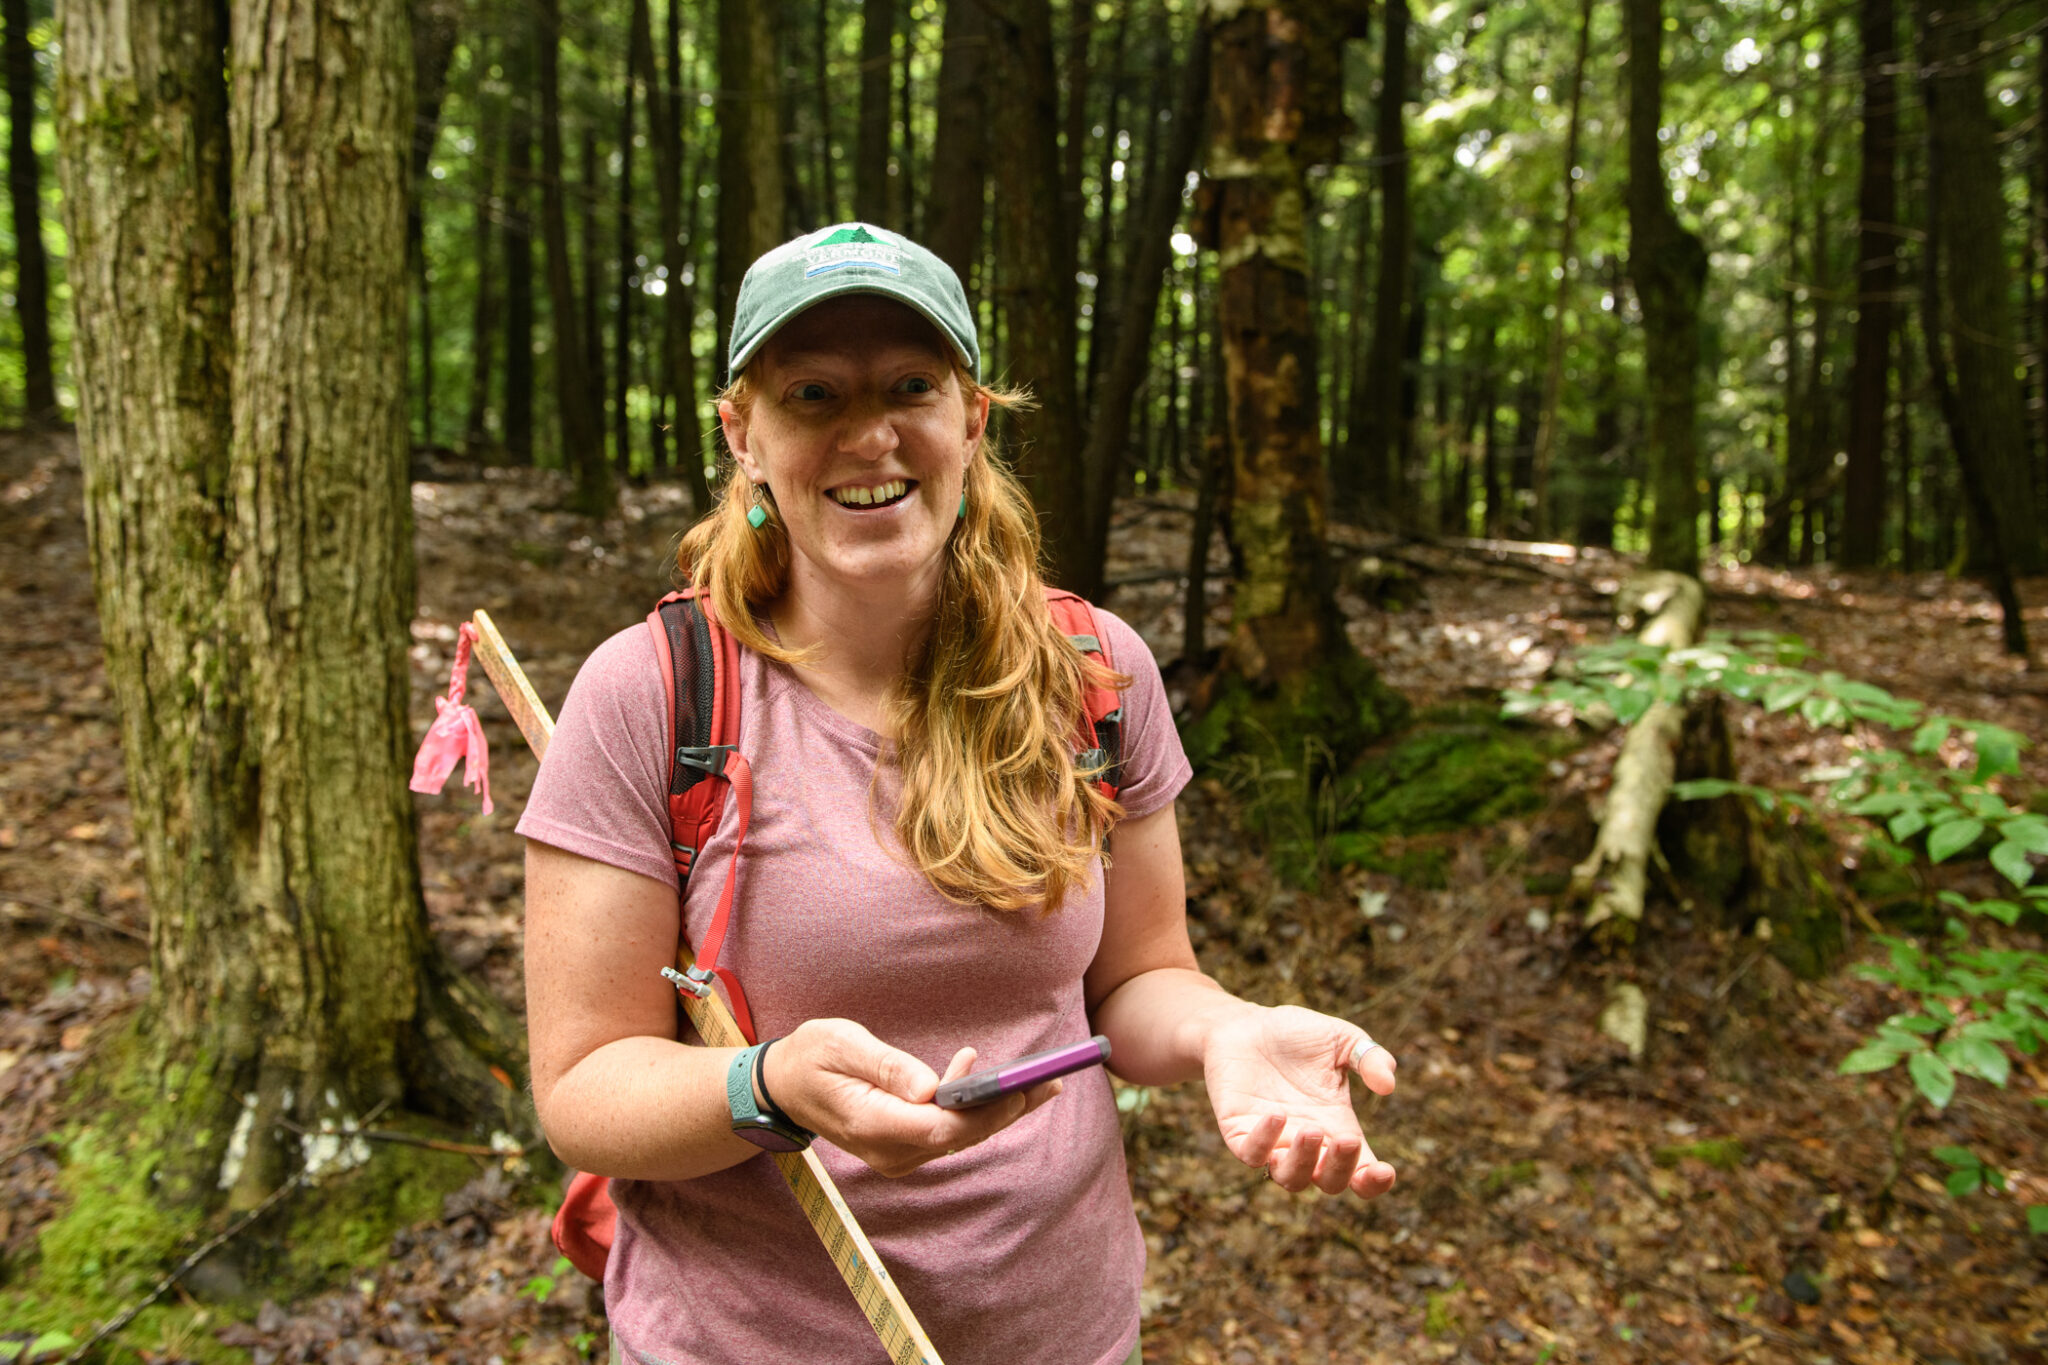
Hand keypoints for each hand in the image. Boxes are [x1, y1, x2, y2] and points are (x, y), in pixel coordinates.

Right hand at [764, 1019, 1061, 1176]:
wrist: (785, 1087)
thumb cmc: (811, 1056)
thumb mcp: (840, 1044)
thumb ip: (885, 1065)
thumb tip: (930, 1086)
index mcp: (870, 1124)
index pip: (939, 1128)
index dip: (982, 1110)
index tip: (1017, 1088)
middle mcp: (888, 1151)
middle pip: (960, 1136)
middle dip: (1007, 1108)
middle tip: (1050, 1082)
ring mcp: (898, 1155)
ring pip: (961, 1138)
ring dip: (1001, 1110)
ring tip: (1044, 1083)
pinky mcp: (906, 1148)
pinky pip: (952, 1134)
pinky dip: (980, 1112)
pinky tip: (1005, 1088)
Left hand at [1202, 1004, 1397, 1197]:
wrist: (1245, 1024)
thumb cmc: (1296, 1034)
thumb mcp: (1341, 1038)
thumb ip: (1369, 1057)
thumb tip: (1388, 1086)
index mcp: (1337, 1126)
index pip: (1361, 1171)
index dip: (1374, 1182)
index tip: (1385, 1171)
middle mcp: (1307, 1143)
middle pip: (1329, 1182)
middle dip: (1340, 1169)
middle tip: (1345, 1139)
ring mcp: (1273, 1141)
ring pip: (1290, 1178)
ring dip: (1303, 1162)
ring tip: (1310, 1129)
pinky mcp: (1239, 1132)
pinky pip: (1251, 1154)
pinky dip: (1263, 1142)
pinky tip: (1276, 1114)